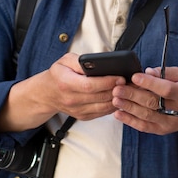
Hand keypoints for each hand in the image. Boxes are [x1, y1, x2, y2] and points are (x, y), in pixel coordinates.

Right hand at [0, 53, 125, 131]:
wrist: (46, 94)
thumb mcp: (64, 61)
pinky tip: (120, 98)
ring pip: (103, 107)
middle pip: (100, 97)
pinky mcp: (83, 116)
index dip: (107, 82)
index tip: (120, 77)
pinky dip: (113, 106)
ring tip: (129, 90)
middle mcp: (72, 99)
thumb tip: (96, 63)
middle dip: (117, 90)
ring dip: (118, 99)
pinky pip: (102, 113)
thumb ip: (80, 61)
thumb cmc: (57, 75)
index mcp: (66, 83)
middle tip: (130, 83)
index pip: (90, 85)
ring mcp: (77, 110)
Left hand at [111, 66, 177, 134]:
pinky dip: (129, 121)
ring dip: (128, 107)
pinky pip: (143, 126)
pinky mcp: (160, 130)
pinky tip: (118, 114)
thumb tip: (148, 71)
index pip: (166, 89)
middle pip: (153, 103)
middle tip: (118, 88)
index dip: (150, 83)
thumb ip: (165, 72)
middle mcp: (177, 110)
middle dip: (133, 95)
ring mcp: (168, 122)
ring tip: (115, 99)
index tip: (135, 76)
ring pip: (146, 115)